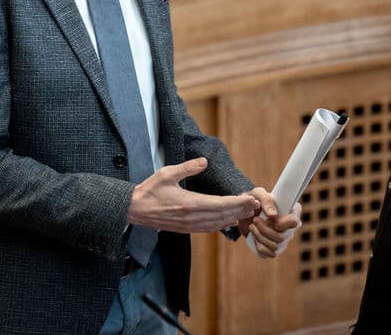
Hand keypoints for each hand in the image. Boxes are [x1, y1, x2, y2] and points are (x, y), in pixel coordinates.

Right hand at [127, 158, 259, 232]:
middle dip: (241, 211)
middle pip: (222, 216)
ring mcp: (188, 225)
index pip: (219, 204)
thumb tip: (204, 161)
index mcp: (189, 204)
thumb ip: (188, 168)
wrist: (134, 210)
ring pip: (217, 224)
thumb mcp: (167, 173)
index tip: (250, 199)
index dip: (237, 203)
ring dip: (233, 218)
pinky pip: (208, 228)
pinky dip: (221, 224)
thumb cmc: (150, 190)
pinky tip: (229, 220)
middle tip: (256, 207)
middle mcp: (191, 217)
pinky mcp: (185, 229)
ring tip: (247, 213)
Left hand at [239, 188, 301, 258]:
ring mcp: (284, 238)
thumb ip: (267, 201)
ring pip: (276, 246)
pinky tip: (255, 238)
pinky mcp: (276, 248)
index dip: (282, 223)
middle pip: (283, 237)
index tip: (269, 217)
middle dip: (265, 230)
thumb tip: (273, 216)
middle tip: (255, 220)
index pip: (295, 221)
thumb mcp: (258, 194)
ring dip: (260, 237)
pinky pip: (271, 254)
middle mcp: (291, 227)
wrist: (245, 212)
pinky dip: (260, 247)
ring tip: (252, 226)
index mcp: (292, 211)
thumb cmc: (254, 200)